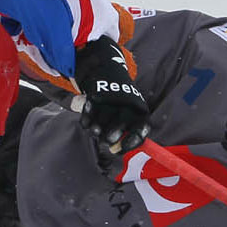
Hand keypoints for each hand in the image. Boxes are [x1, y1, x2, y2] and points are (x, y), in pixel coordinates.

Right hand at [73, 36, 149, 152]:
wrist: (109, 75)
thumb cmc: (122, 105)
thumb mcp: (130, 116)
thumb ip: (125, 135)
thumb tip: (115, 150)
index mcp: (140, 112)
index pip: (139, 132)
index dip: (129, 143)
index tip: (117, 150)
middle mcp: (128, 106)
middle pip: (117, 129)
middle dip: (109, 138)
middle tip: (105, 141)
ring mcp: (111, 100)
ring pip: (100, 124)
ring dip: (96, 131)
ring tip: (96, 130)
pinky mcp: (96, 96)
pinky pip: (88, 116)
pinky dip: (86, 122)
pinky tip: (88, 123)